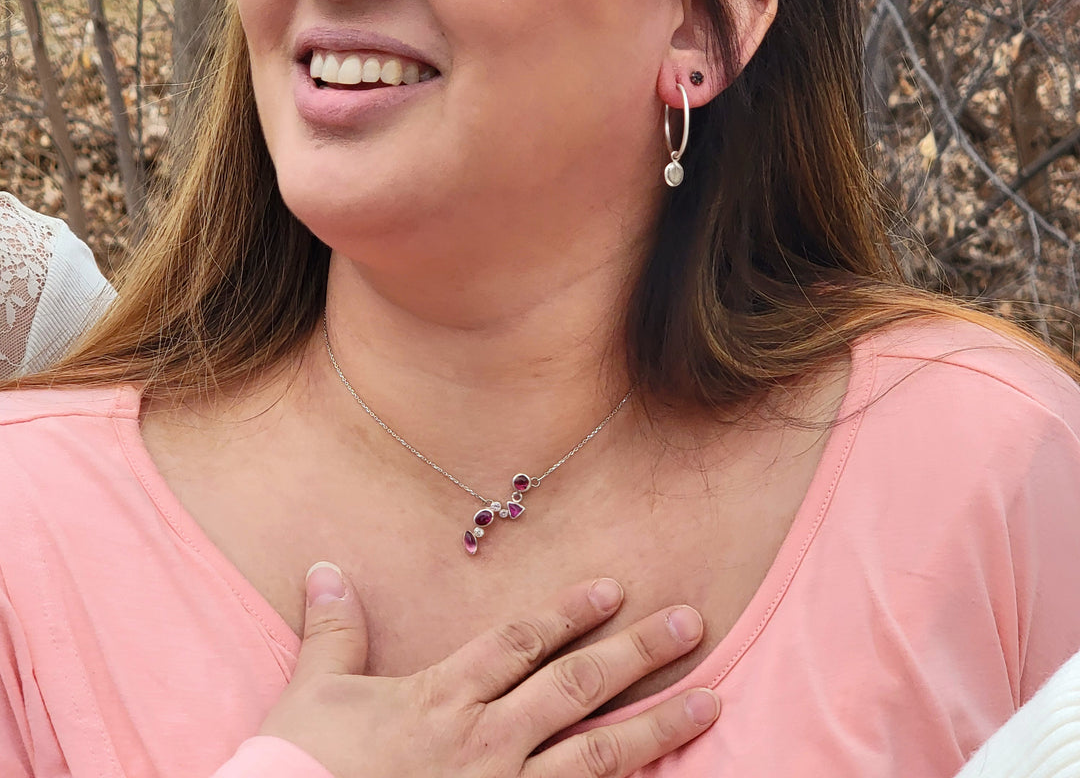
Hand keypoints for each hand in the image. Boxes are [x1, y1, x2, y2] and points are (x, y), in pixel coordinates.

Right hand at [258, 562, 719, 777]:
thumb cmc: (303, 769)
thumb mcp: (314, 693)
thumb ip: (335, 629)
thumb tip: (325, 566)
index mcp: (442, 698)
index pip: (521, 642)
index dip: (570, 612)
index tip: (614, 588)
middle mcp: (484, 742)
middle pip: (575, 688)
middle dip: (638, 653)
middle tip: (691, 623)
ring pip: (595, 755)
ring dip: (658, 726)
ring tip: (711, 702)